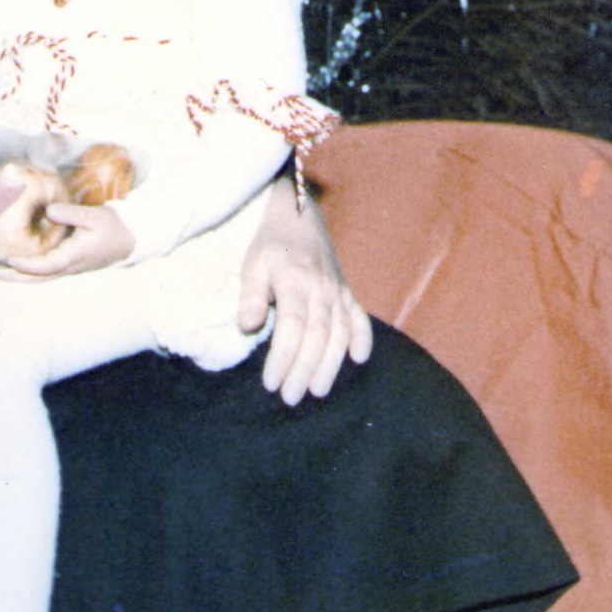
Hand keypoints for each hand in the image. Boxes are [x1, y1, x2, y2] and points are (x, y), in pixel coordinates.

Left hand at [0, 202, 135, 279]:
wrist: (129, 238)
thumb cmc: (112, 226)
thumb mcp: (94, 216)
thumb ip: (71, 214)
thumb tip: (49, 212)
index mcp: (73, 257)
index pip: (45, 266)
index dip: (26, 265)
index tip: (8, 259)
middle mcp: (67, 267)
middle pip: (36, 278)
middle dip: (12, 276)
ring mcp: (67, 268)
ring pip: (38, 277)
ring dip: (17, 276)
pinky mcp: (67, 264)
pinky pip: (43, 271)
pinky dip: (27, 270)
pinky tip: (14, 264)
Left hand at [238, 175, 372, 404]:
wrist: (297, 214)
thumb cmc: (269, 244)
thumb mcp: (252, 264)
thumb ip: (251, 295)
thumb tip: (248, 327)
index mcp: (295, 281)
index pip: (292, 327)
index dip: (283, 357)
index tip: (271, 383)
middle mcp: (322, 288)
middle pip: (318, 336)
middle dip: (304, 370)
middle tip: (290, 398)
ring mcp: (338, 290)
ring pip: (340, 333)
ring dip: (330, 364)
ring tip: (317, 390)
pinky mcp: (348, 291)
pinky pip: (361, 317)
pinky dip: (363, 338)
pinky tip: (359, 358)